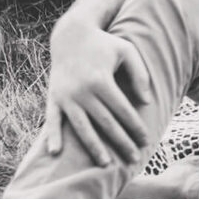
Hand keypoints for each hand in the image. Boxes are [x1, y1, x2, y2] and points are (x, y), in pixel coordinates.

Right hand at [45, 21, 151, 165]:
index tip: (146, 140)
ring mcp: (66, 96)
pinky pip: (52, 120)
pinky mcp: (54, 97)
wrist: (71, 34)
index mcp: (101, 80)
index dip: (136, 127)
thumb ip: (140, 75)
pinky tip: (55, 153)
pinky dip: (52, 136)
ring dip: (93, 147)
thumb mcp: (127, 51)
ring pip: (82, 127)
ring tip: (106, 164)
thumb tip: (146, 102)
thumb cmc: (104, 44)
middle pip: (105, 123)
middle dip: (121, 142)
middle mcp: (82, 91)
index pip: (122, 111)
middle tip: (134, 159)